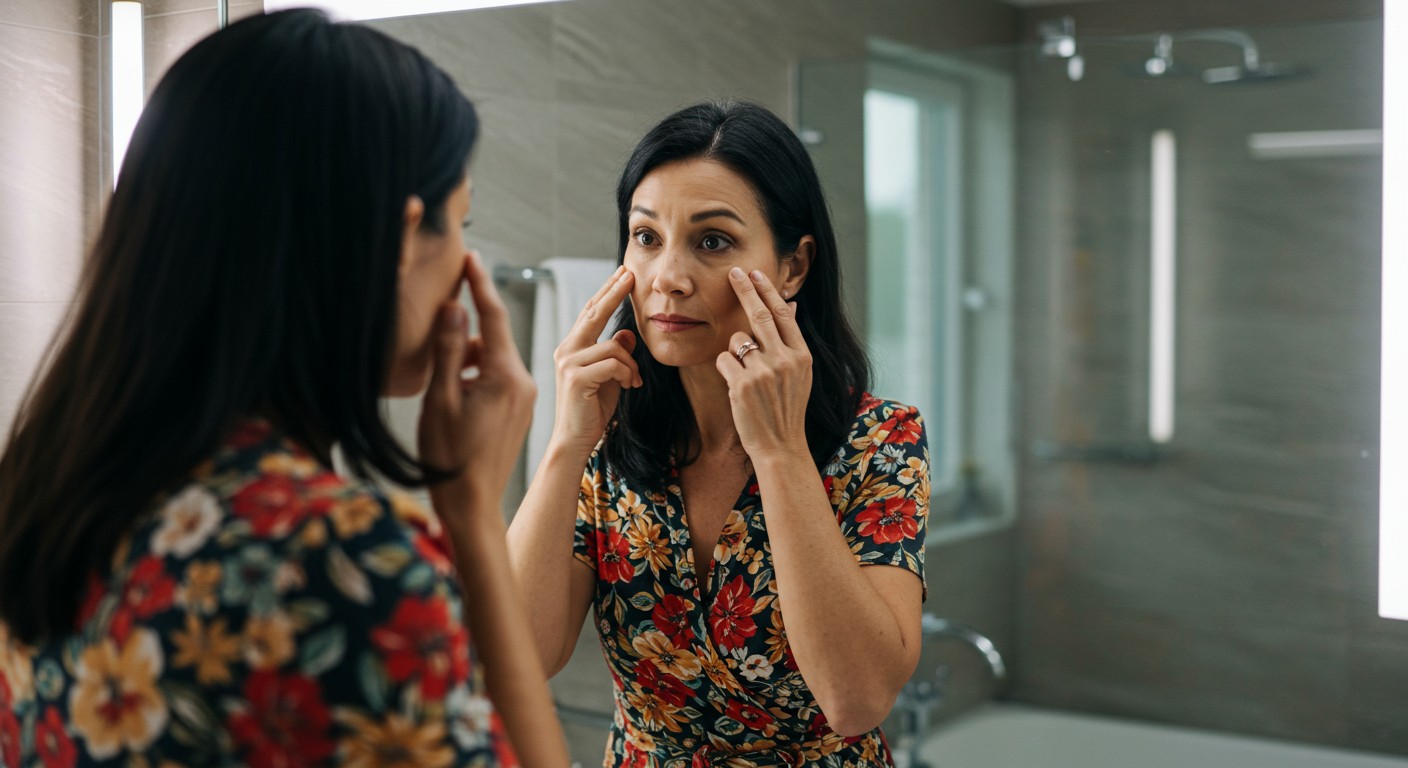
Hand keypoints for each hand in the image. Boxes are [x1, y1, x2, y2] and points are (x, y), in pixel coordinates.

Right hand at [418, 250, 535, 506]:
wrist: (472, 504)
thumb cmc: (449, 456)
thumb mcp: (440, 399)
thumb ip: (448, 351)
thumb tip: (455, 308)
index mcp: (503, 376)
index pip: (492, 318)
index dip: (479, 285)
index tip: (472, 258)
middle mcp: (521, 382)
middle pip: (493, 337)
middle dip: (470, 324)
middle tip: (451, 312)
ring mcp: (523, 397)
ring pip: (493, 358)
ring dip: (467, 357)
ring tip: (441, 382)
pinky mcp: (518, 410)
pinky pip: (497, 378)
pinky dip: (476, 374)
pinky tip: (453, 391)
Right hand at [549, 265, 640, 458]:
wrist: (575, 441)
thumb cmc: (591, 411)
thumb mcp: (610, 377)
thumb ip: (615, 355)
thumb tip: (626, 335)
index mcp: (572, 348)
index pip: (590, 312)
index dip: (607, 292)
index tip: (623, 274)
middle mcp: (566, 350)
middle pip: (594, 313)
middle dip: (614, 292)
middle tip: (631, 274)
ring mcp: (569, 363)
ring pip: (614, 346)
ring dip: (631, 365)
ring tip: (632, 382)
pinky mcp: (577, 378)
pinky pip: (614, 363)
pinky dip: (627, 374)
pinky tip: (628, 387)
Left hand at [715, 267, 811, 461]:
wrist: (780, 446)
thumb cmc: (787, 409)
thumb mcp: (800, 374)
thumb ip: (792, 340)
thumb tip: (790, 305)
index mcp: (801, 355)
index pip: (783, 313)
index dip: (767, 290)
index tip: (755, 273)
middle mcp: (784, 360)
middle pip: (760, 314)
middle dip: (745, 289)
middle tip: (734, 272)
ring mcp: (763, 372)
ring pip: (737, 339)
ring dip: (735, 350)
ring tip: (746, 375)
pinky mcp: (742, 385)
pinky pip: (723, 359)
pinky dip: (725, 368)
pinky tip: (735, 385)